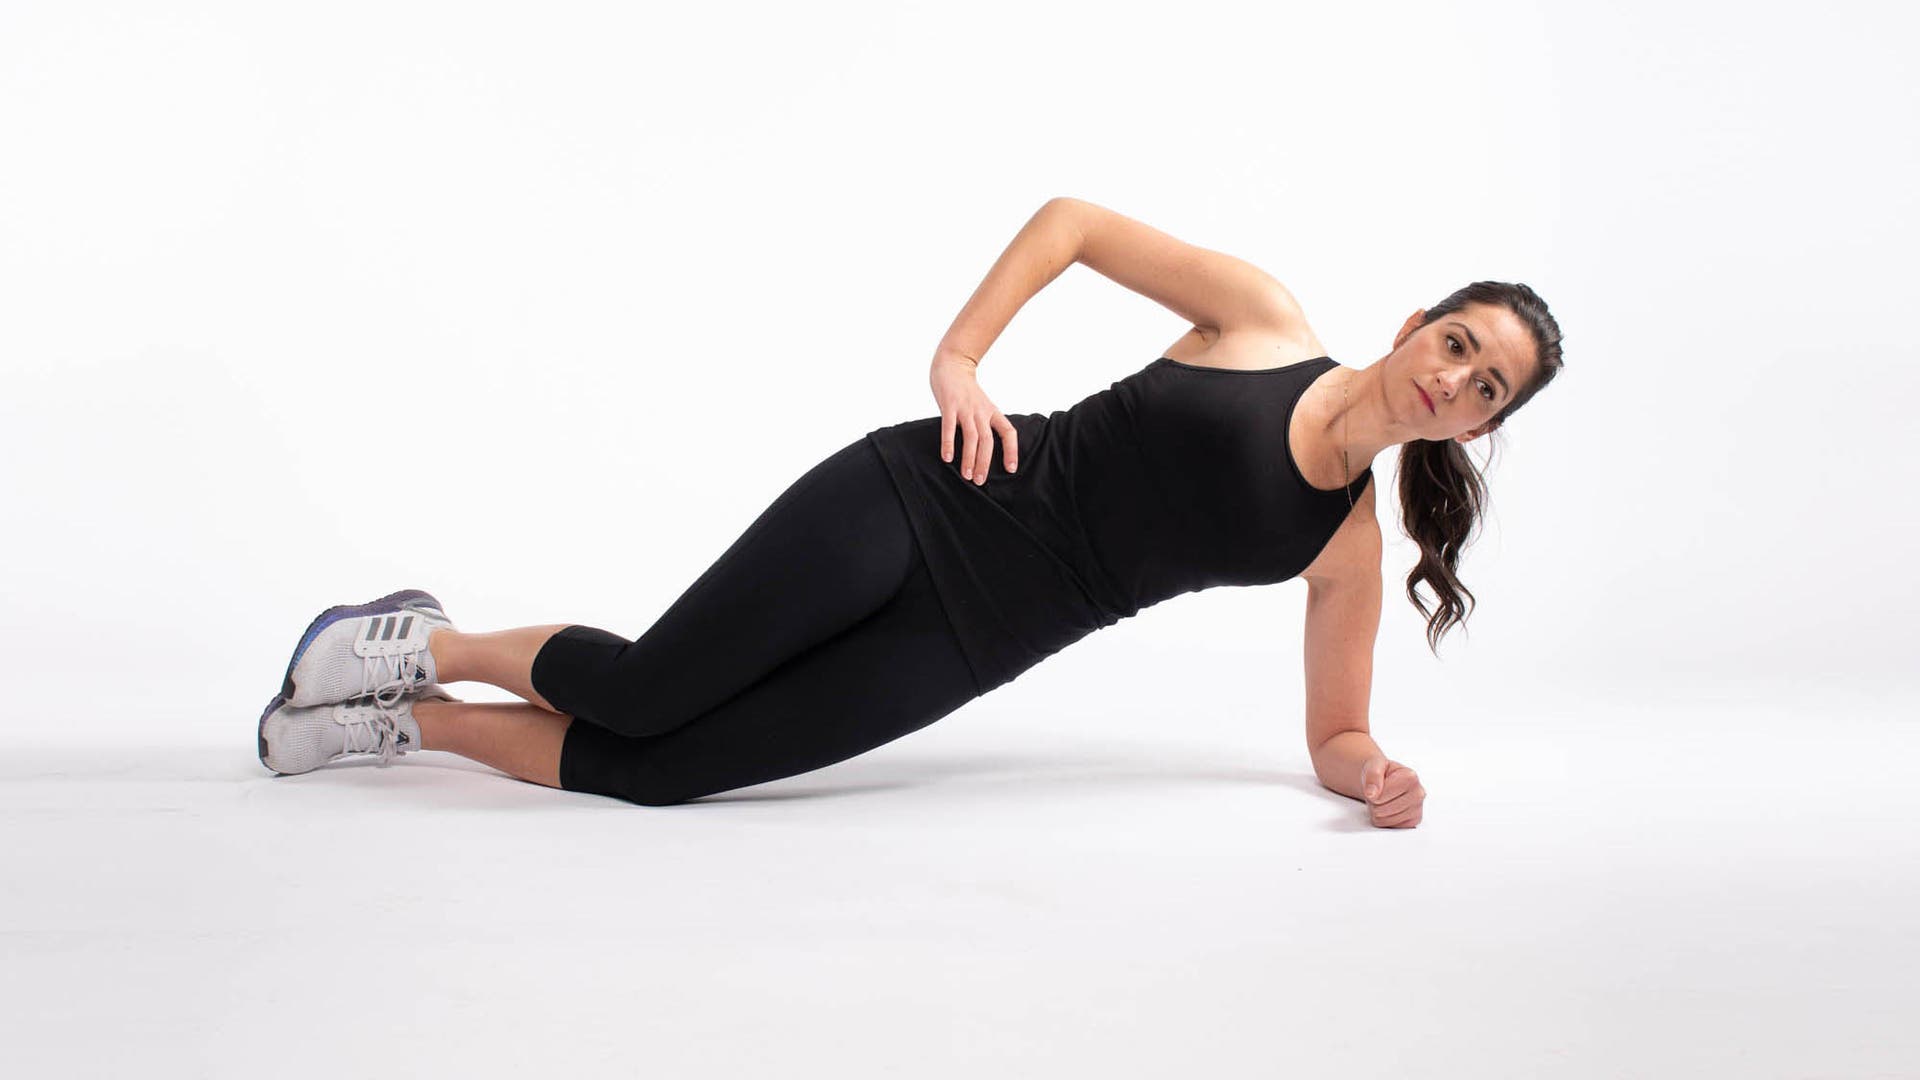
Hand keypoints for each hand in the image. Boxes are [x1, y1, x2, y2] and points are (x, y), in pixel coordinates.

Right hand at [929, 355, 1018, 485]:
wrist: (953, 363)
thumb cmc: (966, 389)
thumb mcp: (982, 405)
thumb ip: (983, 423)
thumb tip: (983, 450)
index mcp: (992, 412)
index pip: (1008, 432)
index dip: (1011, 451)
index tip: (1011, 469)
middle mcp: (981, 411)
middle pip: (988, 440)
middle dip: (985, 462)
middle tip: (980, 481)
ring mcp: (965, 408)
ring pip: (971, 437)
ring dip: (969, 458)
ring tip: (967, 475)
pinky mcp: (949, 405)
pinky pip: (949, 427)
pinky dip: (948, 443)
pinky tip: (947, 458)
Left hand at [1360, 755, 1424, 828]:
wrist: (1387, 778)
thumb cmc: (1382, 771)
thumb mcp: (1374, 765)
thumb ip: (1372, 776)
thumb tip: (1372, 794)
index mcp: (1410, 776)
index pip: (1380, 796)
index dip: (1372, 792)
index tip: (1378, 783)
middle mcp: (1419, 793)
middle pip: (1381, 810)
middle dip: (1375, 802)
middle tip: (1380, 792)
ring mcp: (1418, 808)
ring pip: (1384, 819)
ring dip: (1378, 811)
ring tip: (1384, 799)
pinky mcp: (1414, 820)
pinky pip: (1390, 826)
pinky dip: (1385, 819)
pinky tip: (1390, 807)